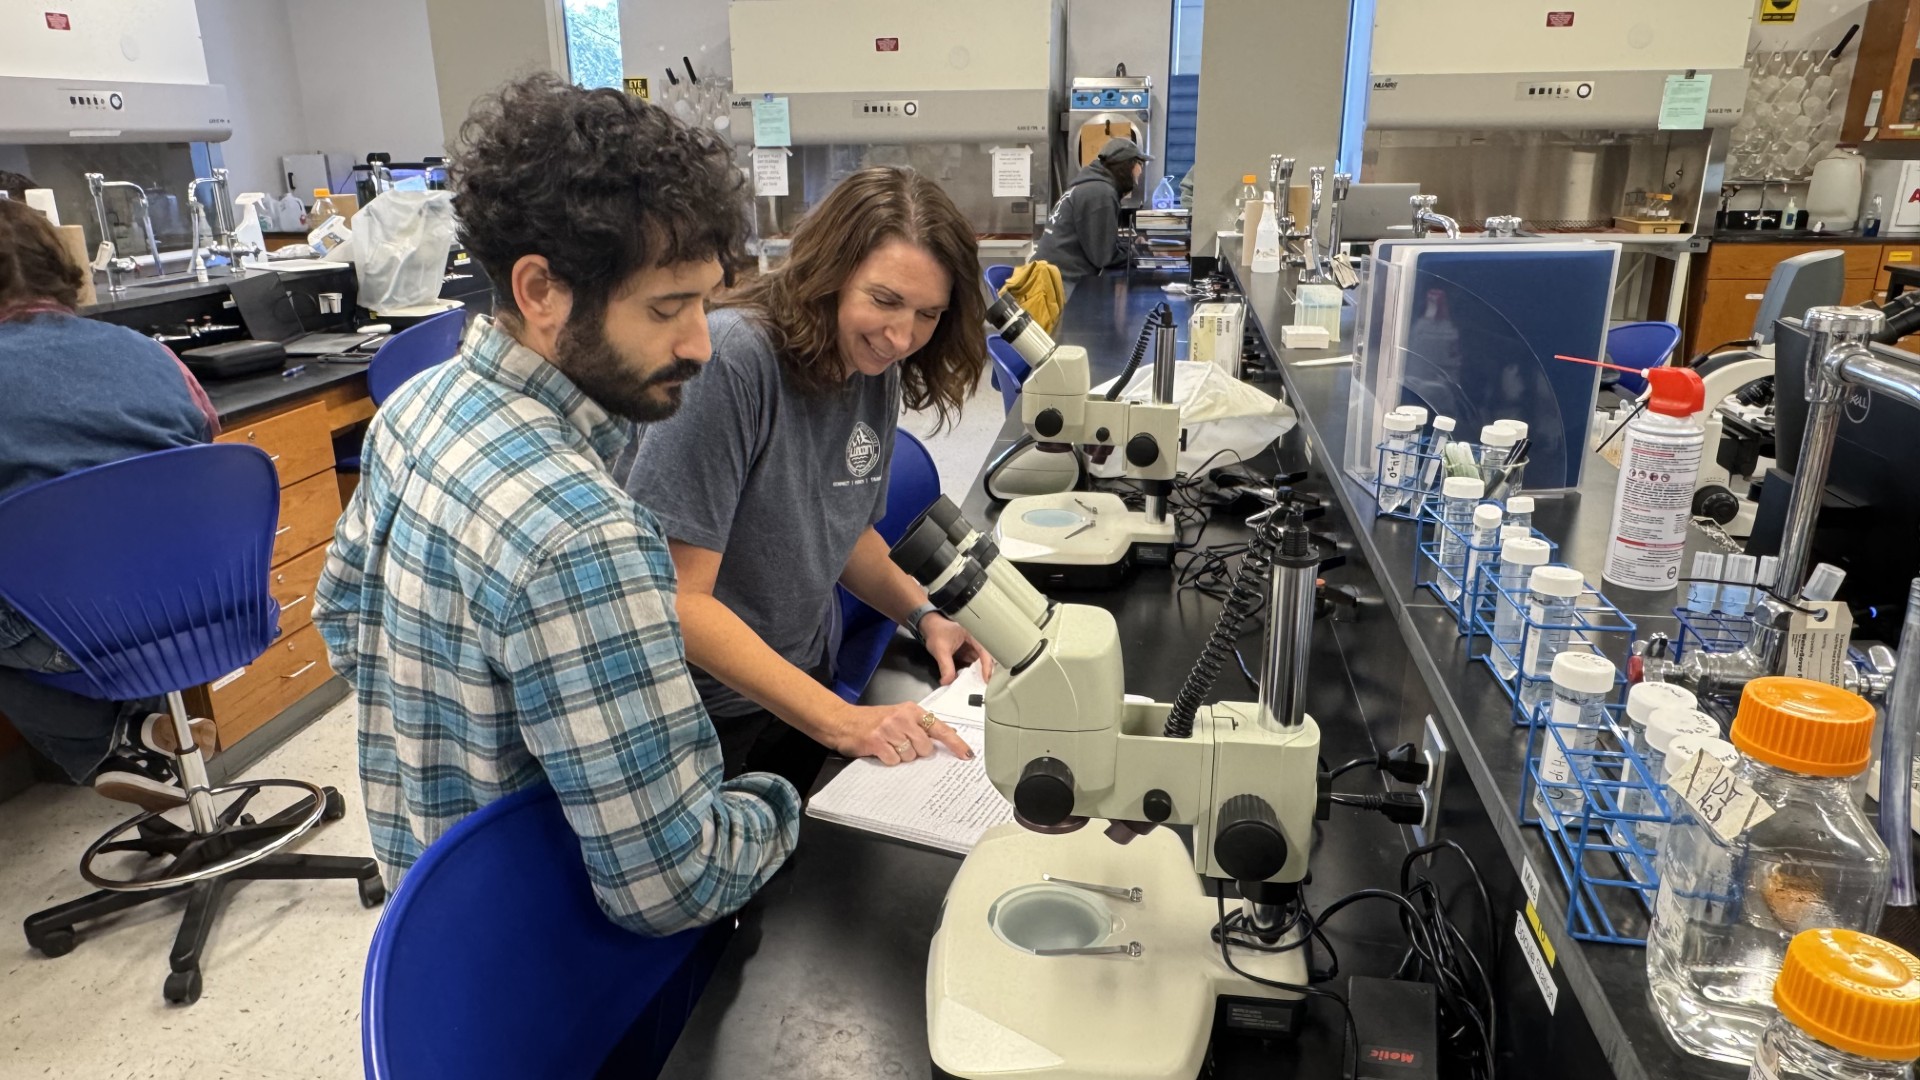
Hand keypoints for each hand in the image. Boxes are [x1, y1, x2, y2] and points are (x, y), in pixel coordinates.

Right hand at [828, 700, 973, 765]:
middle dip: (917, 752)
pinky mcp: (877, 742)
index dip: (955, 743)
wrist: (842, 721)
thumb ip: (920, 726)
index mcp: (912, 710)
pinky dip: (888, 760)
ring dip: (901, 757)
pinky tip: (880, 751)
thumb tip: (946, 737)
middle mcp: (903, 718)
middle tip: (901, 745)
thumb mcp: (899, 716)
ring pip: (910, 756)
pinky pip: (894, 761)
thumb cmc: (872, 721)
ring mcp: (890, 729)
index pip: (940, 728)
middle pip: (926, 748)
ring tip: (889, 746)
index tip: (967, 755)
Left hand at [918, 613, 993, 684]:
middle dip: (985, 672)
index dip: (987, 666)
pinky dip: (971, 673)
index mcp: (973, 635)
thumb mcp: (941, 650)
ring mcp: (971, 648)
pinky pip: (972, 665)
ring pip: (979, 663)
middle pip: (985, 659)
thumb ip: (945, 667)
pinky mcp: (967, 654)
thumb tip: (947, 681)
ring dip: (978, 674)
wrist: (929, 627)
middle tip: (983, 685)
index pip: (985, 652)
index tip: (986, 678)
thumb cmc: (936, 631)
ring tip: (977, 685)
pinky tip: (969, 681)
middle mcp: (975, 642)